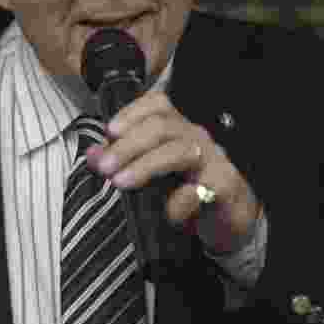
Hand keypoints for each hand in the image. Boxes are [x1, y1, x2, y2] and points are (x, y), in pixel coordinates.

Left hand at [86, 91, 261, 254]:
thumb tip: (92, 155)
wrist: (231, 218)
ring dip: (146, 166)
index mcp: (178, 128)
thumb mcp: (153, 175)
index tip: (109, 131)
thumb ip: (123, 161)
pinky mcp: (225, 185)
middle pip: (161, 127)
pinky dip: (182, 201)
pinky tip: (169, 212)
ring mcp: (213, 159)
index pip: (157, 105)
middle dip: (127, 145)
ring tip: (122, 182)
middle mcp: (195, 137)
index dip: (132, 113)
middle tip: (105, 166)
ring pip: (179, 151)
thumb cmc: (189, 190)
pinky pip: (203, 188)